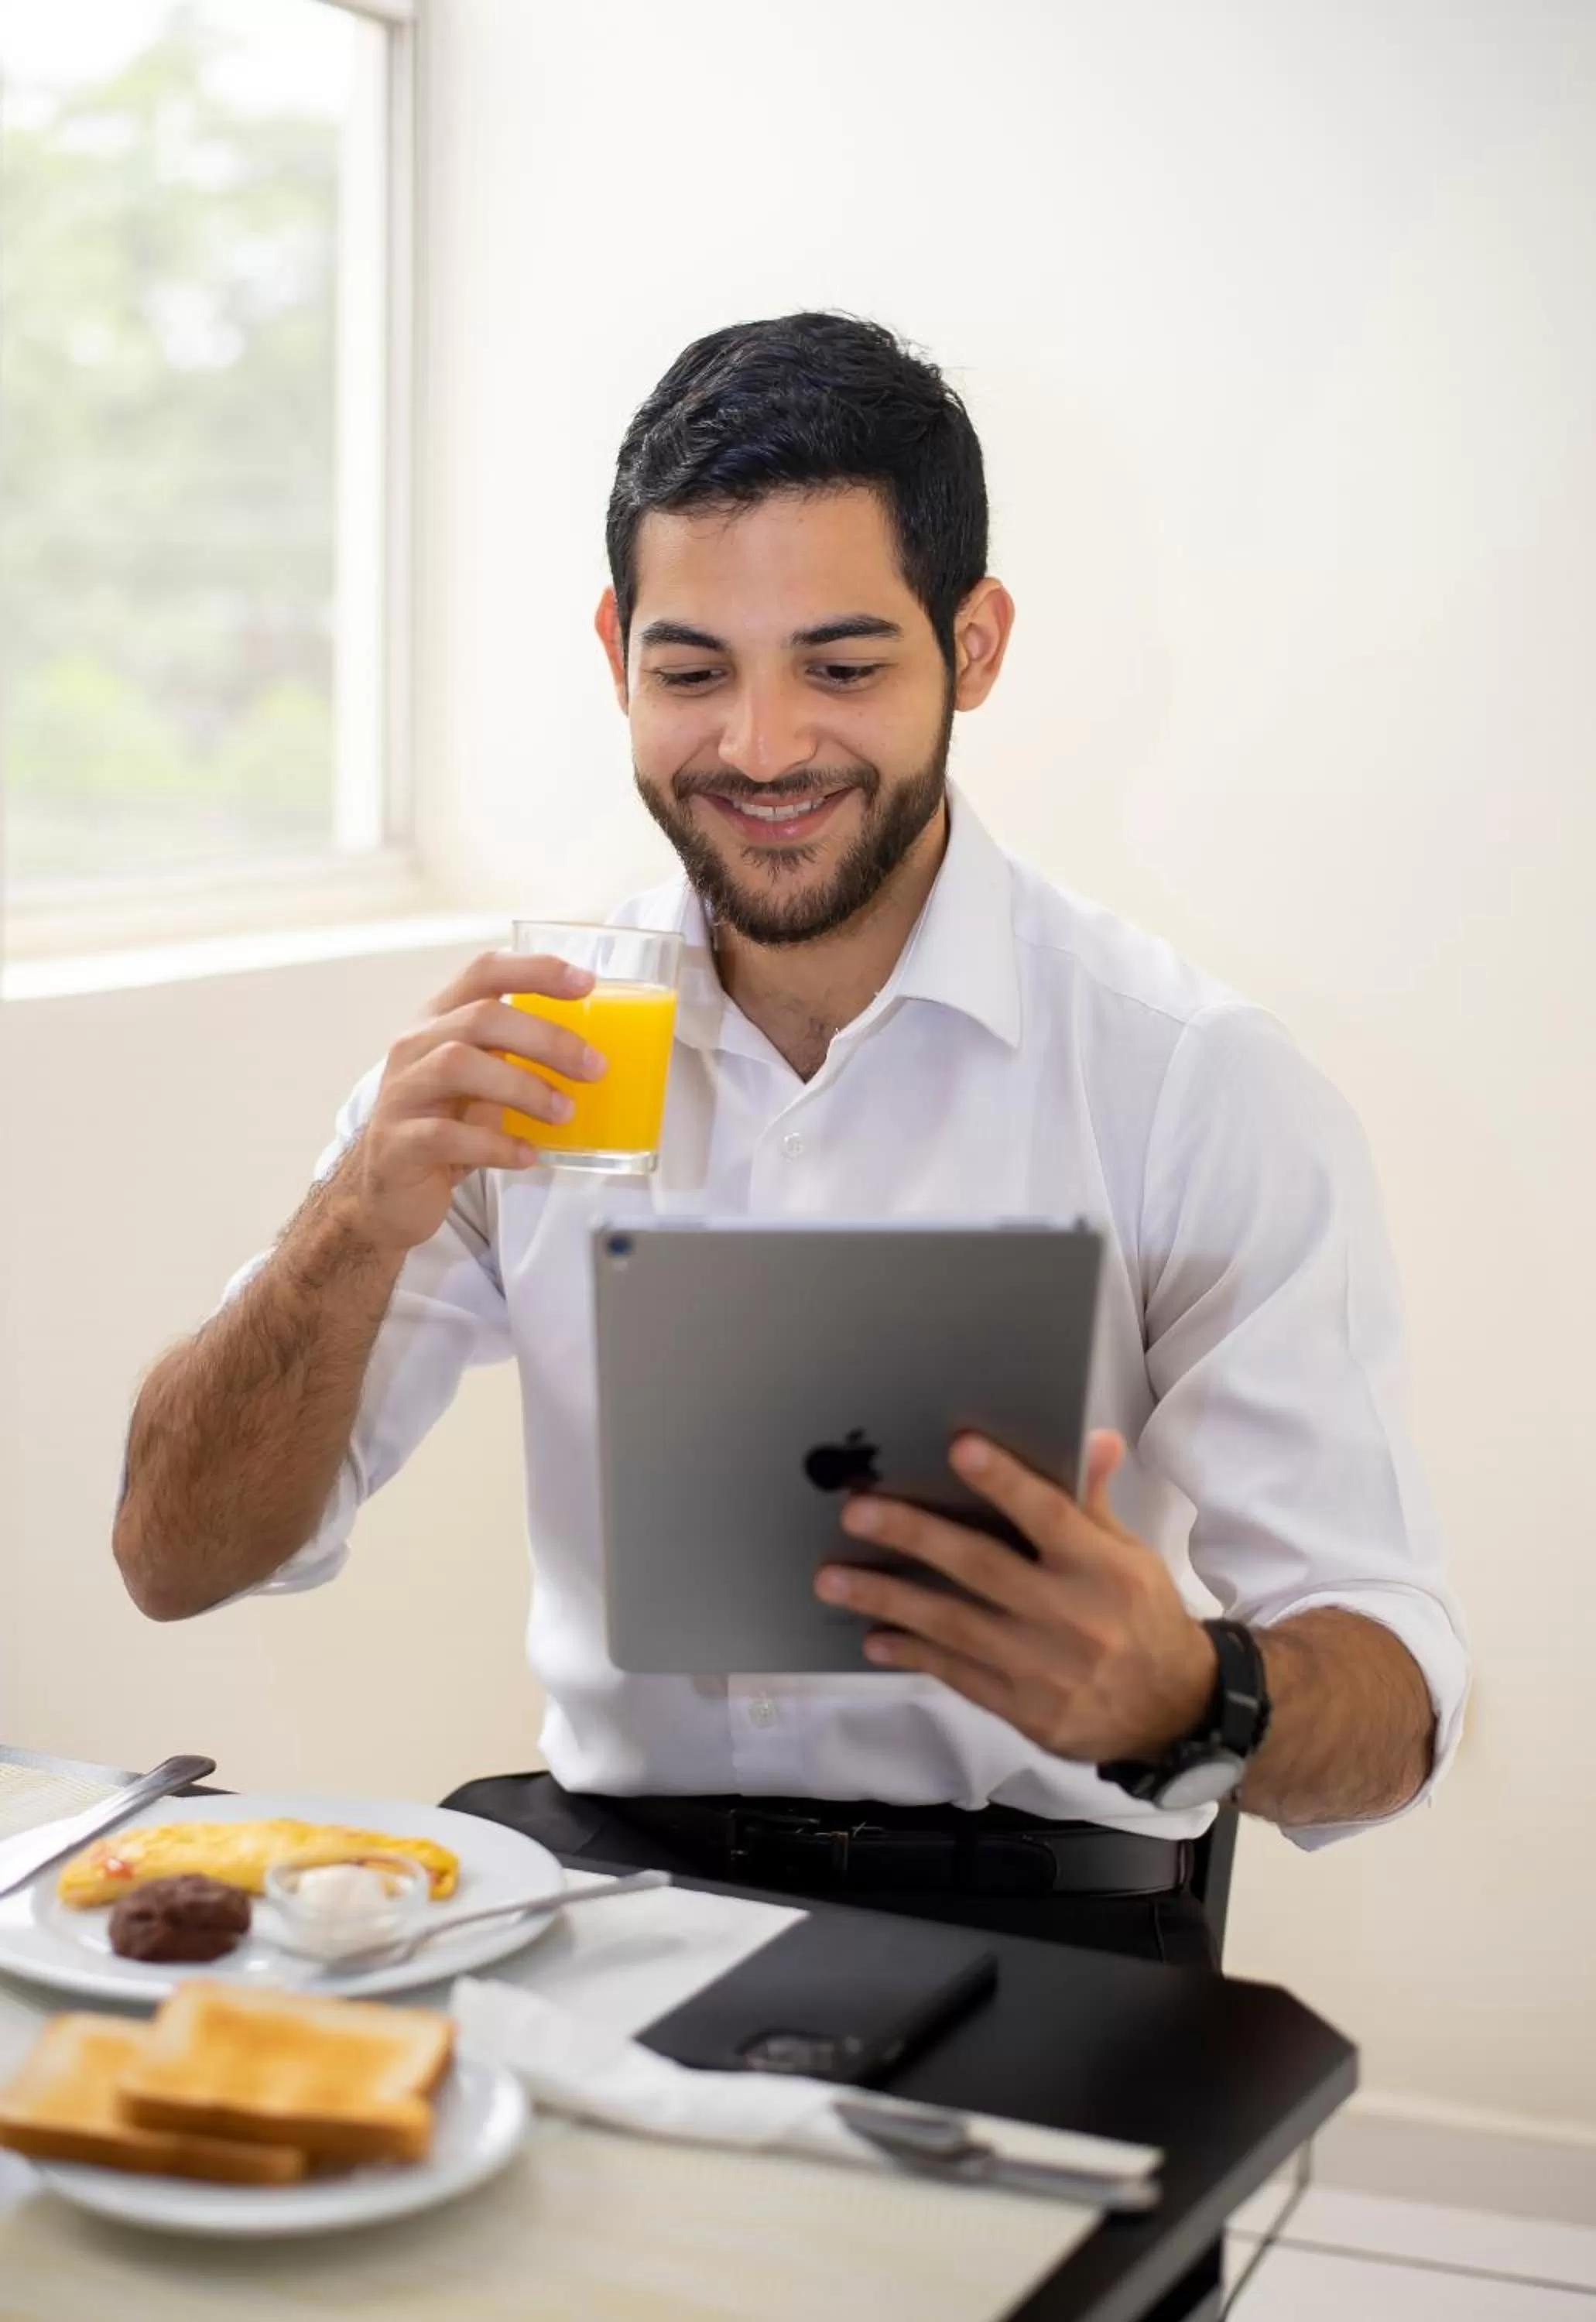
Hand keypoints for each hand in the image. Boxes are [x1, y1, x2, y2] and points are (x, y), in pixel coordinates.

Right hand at [333, 950, 606, 1253]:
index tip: (585, 982)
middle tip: (594, 1068)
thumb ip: (518, 1059)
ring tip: (564, 1113)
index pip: (484, 972)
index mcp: (440, 1021)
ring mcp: (401, 1092)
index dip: (535, 970)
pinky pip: (446, 1134)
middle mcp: (414, 1046)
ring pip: (458, 1065)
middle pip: (480, 1017)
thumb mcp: (482, 1082)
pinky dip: (496, 1144)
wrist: (388, 1193)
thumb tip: (592, 1057)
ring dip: (523, 1088)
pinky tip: (527, 1155)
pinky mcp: (397, 1142)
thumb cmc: (446, 1127)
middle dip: (546, 1039)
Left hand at [814, 1432, 1217, 1764]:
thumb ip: (1094, 1502)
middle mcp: (1070, 1616)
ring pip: (953, 1626)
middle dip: (915, 1536)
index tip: (960, 1447)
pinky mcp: (1023, 1709)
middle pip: (982, 1568)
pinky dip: (913, 1654)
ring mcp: (1042, 1668)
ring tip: (831, 1579)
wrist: (1172, 1711)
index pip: (1049, 1515)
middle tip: (857, 1512)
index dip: (1005, 1481)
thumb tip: (1095, 1437)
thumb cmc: (1141, 1616)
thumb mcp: (1129, 1556)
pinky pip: (957, 1676)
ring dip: (888, 1600)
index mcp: (1102, 1568)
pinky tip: (874, 1636)